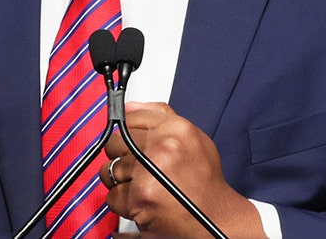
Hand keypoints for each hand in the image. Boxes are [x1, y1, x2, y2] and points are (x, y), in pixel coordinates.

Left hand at [102, 102, 265, 238]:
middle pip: (115, 143)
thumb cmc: (204, 180)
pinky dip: (122, 202)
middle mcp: (162, 147)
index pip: (130, 118)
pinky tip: (141, 201)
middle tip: (137, 168)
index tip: (130, 143)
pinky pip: (112, 196)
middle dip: (121, 156)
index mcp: (175, 129)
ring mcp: (148, 173)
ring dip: (120, 181)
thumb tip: (129, 107)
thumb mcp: (192, 137)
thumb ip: (160, 116)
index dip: (128, 133)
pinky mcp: (139, 198)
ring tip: (140, 186)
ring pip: (110, 170)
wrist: (215, 217)